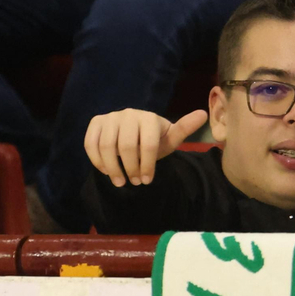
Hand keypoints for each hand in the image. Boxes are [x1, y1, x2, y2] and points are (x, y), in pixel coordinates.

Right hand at [84, 108, 207, 185]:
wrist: (136, 134)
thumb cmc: (155, 140)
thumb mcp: (170, 138)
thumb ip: (184, 129)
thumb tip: (204, 114)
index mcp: (149, 117)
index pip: (148, 145)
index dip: (147, 165)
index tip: (147, 180)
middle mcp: (129, 113)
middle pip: (127, 146)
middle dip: (131, 168)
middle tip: (134, 182)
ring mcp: (110, 117)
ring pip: (106, 146)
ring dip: (112, 168)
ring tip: (120, 181)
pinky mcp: (96, 122)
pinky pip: (91, 143)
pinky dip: (97, 160)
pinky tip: (106, 171)